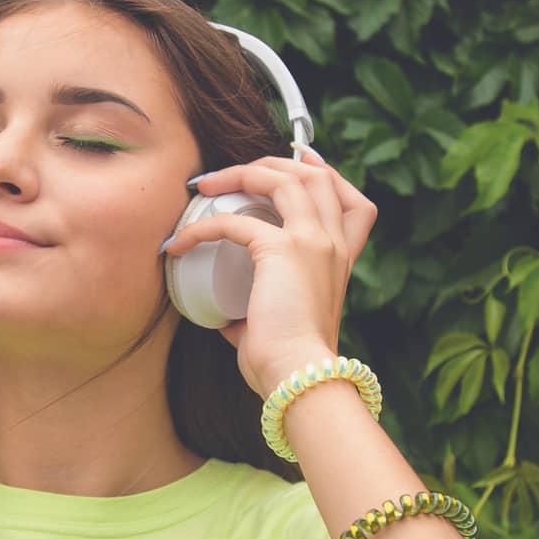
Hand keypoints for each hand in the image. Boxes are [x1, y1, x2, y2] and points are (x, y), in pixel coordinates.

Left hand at [160, 144, 377, 395]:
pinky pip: (235, 221)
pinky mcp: (283, 250)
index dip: (329, 176)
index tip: (303, 162)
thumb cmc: (289, 363)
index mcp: (342, 262)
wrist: (299, 376)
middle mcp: (333, 245)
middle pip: (317, 176)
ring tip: (207, 185)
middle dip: (276, 162)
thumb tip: (230, 317)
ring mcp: (313, 242)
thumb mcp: (283, 327)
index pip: (358, 204)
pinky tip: (181, 241)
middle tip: (236, 171)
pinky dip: (204, 226)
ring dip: (241, 173)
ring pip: (285, 179)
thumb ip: (260, 313)